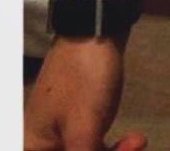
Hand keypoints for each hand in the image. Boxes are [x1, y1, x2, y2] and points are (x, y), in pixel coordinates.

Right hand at [23, 36, 147, 150]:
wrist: (97, 30)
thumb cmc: (82, 76)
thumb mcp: (83, 128)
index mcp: (33, 146)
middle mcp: (43, 142)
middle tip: (129, 149)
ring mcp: (63, 131)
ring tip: (136, 143)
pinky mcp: (80, 121)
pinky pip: (94, 146)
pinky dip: (114, 147)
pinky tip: (133, 140)